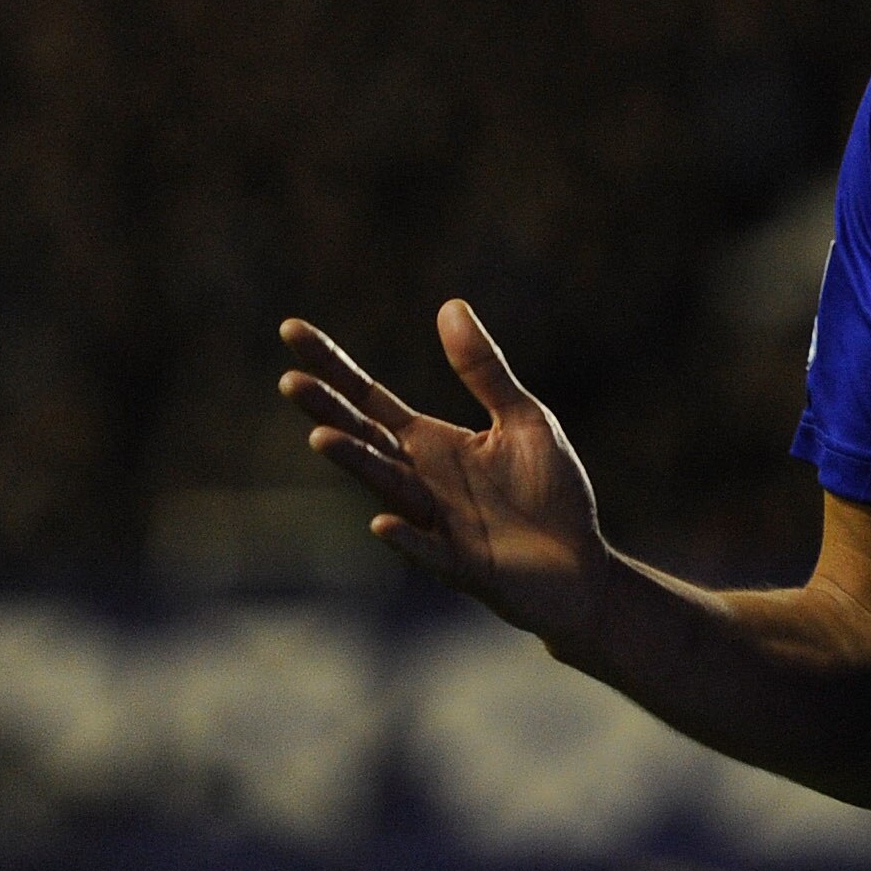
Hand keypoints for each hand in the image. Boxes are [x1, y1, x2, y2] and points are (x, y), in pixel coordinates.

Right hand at [279, 303, 612, 642]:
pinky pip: (428, 550)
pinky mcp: (463, 564)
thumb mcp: (523, 419)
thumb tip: (450, 305)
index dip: (331, 365)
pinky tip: (381, 523)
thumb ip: (484, 371)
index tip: (291, 329)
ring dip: (356, 464)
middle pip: (364, 438)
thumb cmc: (549, 492)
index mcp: (430, 443)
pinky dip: (405, 537)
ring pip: (387, 488)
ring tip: (320, 437)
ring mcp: (436, 523)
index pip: (368, 398)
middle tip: (290, 382)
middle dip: (328, 411)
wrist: (580, 565)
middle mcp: (421, 479)